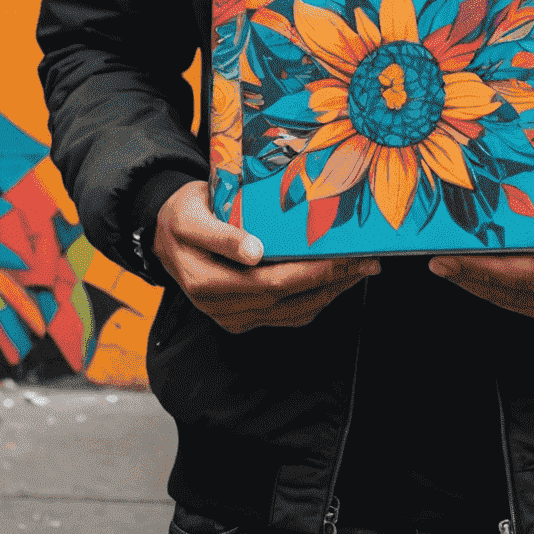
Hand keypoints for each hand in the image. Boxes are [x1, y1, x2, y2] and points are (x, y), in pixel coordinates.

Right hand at [153, 180, 377, 333]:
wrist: (165, 235)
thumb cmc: (181, 217)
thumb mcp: (192, 217)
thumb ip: (221, 235)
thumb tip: (255, 252)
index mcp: (206, 283)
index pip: (270, 284)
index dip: (310, 273)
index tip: (342, 257)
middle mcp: (222, 308)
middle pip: (288, 301)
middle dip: (332, 282)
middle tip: (368, 261)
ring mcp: (234, 316)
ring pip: (292, 313)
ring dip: (331, 294)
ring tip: (361, 271)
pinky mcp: (244, 316)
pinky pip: (287, 315)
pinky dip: (315, 300)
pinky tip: (336, 282)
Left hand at [426, 161, 533, 330]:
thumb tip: (524, 193)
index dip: (497, 261)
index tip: (462, 254)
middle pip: (529, 284)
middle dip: (480, 275)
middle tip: (441, 262)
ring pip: (529, 301)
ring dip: (486, 290)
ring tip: (452, 272)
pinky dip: (505, 298)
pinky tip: (479, 283)